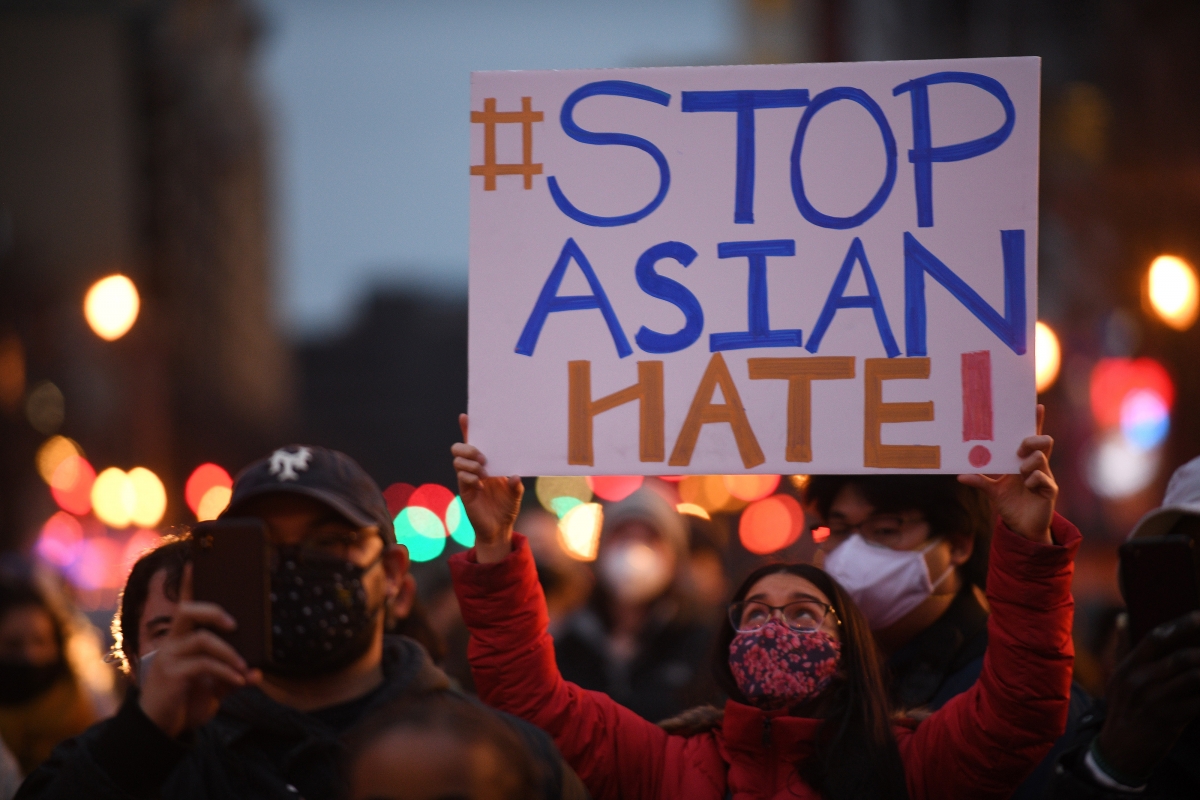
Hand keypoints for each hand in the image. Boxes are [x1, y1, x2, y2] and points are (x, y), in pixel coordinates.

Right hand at [139, 565, 260, 737]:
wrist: (160, 728)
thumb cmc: (187, 701)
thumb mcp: (214, 687)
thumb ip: (233, 677)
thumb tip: (258, 672)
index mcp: (181, 639)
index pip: (183, 604)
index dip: (188, 582)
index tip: (195, 561)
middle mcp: (171, 643)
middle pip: (187, 611)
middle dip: (213, 610)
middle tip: (235, 623)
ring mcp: (169, 658)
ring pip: (202, 640)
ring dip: (229, 653)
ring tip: (245, 667)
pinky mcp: (171, 675)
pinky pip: (204, 665)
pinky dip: (227, 672)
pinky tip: (239, 680)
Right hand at [452, 414, 522, 563]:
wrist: (499, 528)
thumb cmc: (507, 507)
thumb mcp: (516, 494)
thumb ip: (516, 485)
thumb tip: (515, 475)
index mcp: (488, 463)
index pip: (475, 443)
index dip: (468, 430)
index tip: (465, 417)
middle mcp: (475, 468)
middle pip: (460, 448)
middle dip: (468, 447)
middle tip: (482, 457)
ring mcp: (468, 479)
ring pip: (457, 461)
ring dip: (469, 463)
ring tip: (483, 472)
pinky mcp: (465, 491)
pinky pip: (461, 478)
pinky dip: (470, 477)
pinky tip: (480, 483)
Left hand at [959, 404, 1054, 543]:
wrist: (1022, 528)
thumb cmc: (1011, 505)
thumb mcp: (992, 491)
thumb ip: (980, 481)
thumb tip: (960, 476)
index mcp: (1023, 462)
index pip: (1031, 439)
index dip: (1036, 422)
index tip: (1037, 406)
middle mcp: (1036, 466)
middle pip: (1043, 442)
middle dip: (1032, 440)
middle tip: (1019, 449)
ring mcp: (1045, 477)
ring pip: (1042, 458)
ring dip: (1029, 462)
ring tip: (1019, 472)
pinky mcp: (1049, 491)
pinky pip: (1044, 479)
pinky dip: (1033, 480)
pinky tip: (1028, 487)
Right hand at [1096, 610, 1199, 780]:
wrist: (1119, 751)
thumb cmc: (1124, 710)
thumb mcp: (1117, 678)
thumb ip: (1123, 648)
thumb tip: (1122, 618)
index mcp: (1128, 666)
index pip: (1155, 638)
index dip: (1181, 625)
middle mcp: (1139, 679)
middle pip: (1180, 656)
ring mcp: (1154, 699)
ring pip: (1193, 677)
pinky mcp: (1168, 719)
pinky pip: (1199, 702)